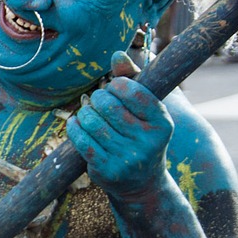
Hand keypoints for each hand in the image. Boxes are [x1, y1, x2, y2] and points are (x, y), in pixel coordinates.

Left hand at [66, 52, 171, 200]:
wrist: (142, 183)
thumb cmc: (141, 135)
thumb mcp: (145, 109)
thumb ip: (133, 78)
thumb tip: (116, 53)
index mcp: (163, 123)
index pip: (133, 91)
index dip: (117, 84)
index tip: (114, 88)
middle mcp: (148, 142)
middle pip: (107, 105)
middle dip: (97, 98)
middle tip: (98, 101)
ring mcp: (127, 158)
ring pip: (91, 121)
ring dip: (85, 112)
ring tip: (89, 112)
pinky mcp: (107, 170)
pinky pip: (81, 139)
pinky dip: (74, 127)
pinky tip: (78, 123)